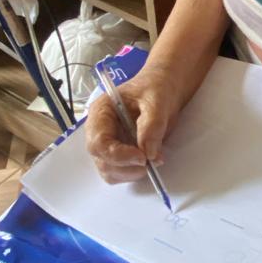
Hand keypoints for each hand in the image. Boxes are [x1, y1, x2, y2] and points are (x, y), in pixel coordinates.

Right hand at [85, 66, 179, 184]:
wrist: (163, 90)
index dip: (119, 155)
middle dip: (126, 166)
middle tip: (151, 162)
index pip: (99, 142)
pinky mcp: (118, 154)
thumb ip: (152, 126)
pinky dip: (133, 172)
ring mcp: (107, 143)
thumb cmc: (155, 90)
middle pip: (101, 159)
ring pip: (109, 171)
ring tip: (152, 160)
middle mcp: (98, 129)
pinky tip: (148, 160)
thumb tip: (149, 153)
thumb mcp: (157, 102)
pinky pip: (119, 172)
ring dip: (130, 172)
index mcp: (101, 111)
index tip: (143, 157)